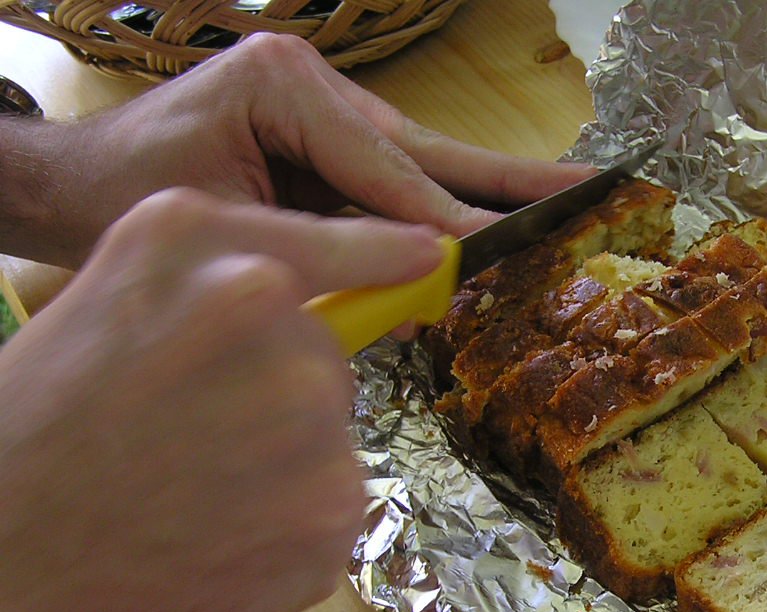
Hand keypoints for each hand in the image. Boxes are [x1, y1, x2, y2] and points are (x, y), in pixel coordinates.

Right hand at [0, 188, 441, 611]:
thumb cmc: (18, 461)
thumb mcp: (88, 325)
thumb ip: (193, 303)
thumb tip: (291, 315)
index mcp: (185, 242)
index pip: (321, 241)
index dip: (370, 257)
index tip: (425, 254)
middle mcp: (261, 303)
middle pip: (319, 356)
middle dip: (275, 401)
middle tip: (186, 451)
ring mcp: (309, 406)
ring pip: (327, 440)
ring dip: (283, 475)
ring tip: (185, 509)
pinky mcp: (336, 503)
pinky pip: (330, 512)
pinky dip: (289, 538)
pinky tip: (214, 554)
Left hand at [19, 34, 592, 267]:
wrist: (79, 186)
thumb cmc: (130, 200)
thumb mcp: (229, 230)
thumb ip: (330, 250)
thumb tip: (432, 276)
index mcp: (289, 87)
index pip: (392, 171)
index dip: (454, 221)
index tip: (516, 254)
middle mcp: (321, 88)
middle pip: (435, 151)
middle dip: (516, 179)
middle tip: (595, 190)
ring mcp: (329, 114)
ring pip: (428, 165)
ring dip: (499, 189)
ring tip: (572, 201)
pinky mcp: (330, 147)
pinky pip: (401, 185)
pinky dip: (450, 209)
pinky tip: (503, 222)